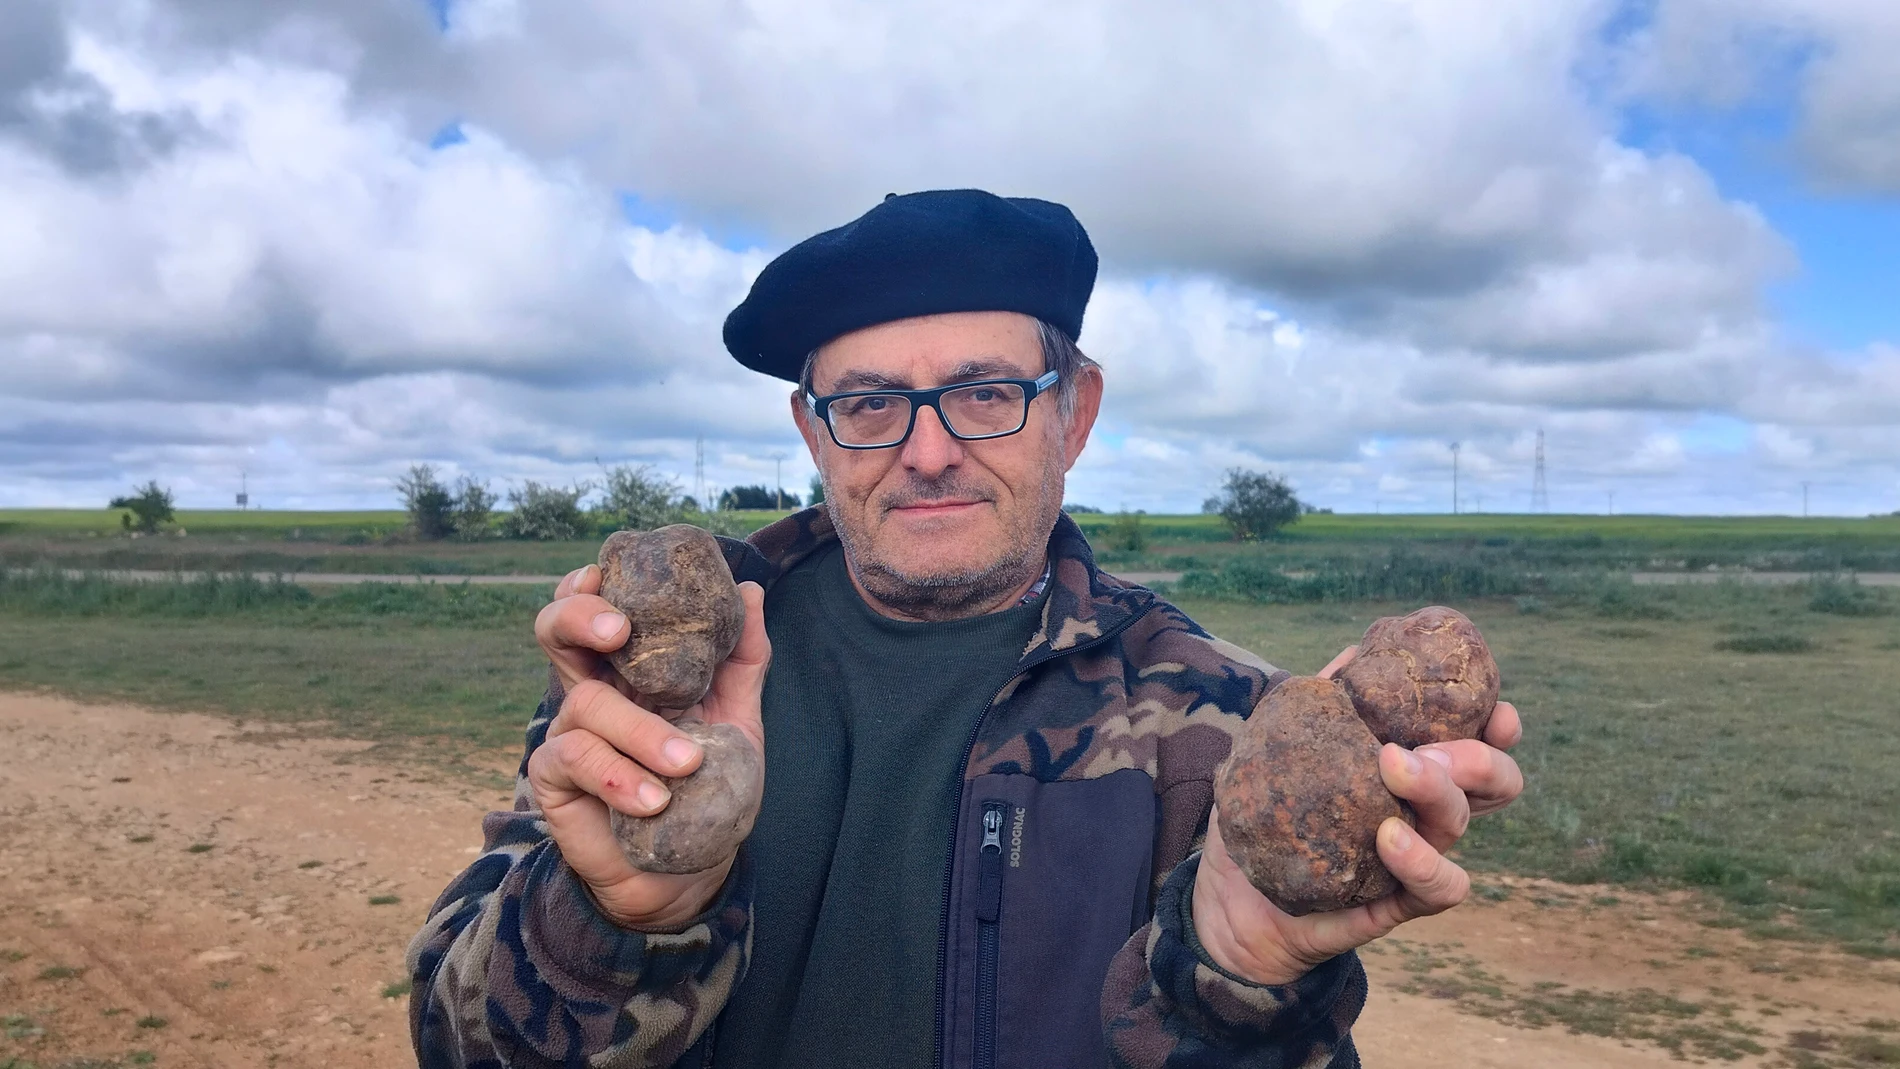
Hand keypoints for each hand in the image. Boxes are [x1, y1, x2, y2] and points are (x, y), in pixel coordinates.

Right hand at [525, 565, 769, 929]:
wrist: (695, 868)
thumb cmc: (709, 788)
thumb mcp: (737, 719)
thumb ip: (743, 660)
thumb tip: (750, 591)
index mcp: (629, 669)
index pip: (594, 609)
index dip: (587, 585)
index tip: (605, 572)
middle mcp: (592, 690)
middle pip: (555, 630)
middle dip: (580, 616)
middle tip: (620, 630)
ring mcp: (569, 734)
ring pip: (586, 703)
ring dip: (640, 732)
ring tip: (687, 764)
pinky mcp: (555, 779)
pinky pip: (577, 759)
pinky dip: (620, 776)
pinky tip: (655, 801)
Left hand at [1191, 644, 1524, 985]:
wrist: (1236, 898)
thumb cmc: (1272, 819)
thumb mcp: (1285, 751)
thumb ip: (1322, 704)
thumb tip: (1355, 653)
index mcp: (1414, 771)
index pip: (1479, 744)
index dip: (1500, 728)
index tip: (1497, 711)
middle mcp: (1424, 813)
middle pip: (1496, 784)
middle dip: (1480, 757)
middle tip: (1430, 745)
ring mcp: (1415, 857)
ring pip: (1459, 822)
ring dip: (1437, 788)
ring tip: (1395, 764)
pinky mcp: (1396, 902)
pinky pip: (1440, 888)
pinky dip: (1424, 860)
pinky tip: (1388, 837)